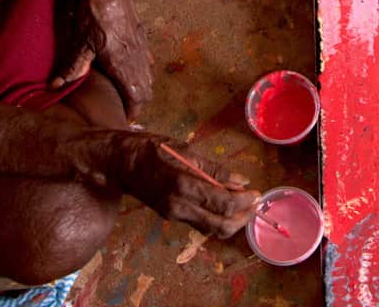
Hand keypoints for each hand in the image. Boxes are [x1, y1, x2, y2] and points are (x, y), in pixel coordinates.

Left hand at [52, 0, 153, 117]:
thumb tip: (56, 86)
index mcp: (123, 65)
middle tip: (124, 110)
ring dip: (140, 86)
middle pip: (146, 89)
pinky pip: (146, 58)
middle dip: (138, 102)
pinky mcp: (140, 34)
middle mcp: (136, 58)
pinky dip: (142, 68)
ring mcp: (141, 46)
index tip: (124, 119)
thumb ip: (72, 67)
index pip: (137, 96)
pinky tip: (132, 66)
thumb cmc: (95, 15)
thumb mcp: (80, 43)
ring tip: (127, 93)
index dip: (133, 111)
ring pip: (148, 75)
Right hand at [107, 133, 258, 237]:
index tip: (257, 194)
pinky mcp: (171, 217)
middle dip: (243, 218)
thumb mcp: (185, 150)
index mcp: (183, 185)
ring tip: (244, 205)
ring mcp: (174, 215)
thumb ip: (213, 169)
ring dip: (232, 221)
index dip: (245, 202)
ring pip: (211, 229)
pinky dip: (217, 218)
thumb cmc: (152, 149)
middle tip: (256, 204)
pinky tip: (224, 205)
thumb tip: (240, 181)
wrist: (121, 163)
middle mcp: (179, 206)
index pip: (223, 203)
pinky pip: (200, 223)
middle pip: (220, 225)